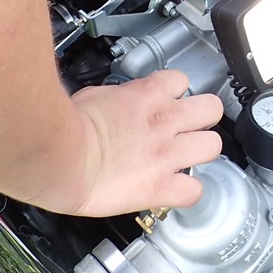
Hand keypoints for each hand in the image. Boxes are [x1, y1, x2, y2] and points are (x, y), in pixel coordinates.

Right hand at [69, 70, 223, 214]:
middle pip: (212, 108)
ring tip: (187, 156)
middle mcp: (164, 121)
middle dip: (203, 118)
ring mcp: (166, 154)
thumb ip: (118, 98)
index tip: (170, 101)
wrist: (60, 157)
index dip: (176, 92)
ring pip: (212, 145)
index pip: (181, 80)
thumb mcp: (94, 95)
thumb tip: (118, 102)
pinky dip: (187, 192)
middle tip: (189, 127)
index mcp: (147, 95)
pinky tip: (175, 190)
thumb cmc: (64, 126)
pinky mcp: (159, 186)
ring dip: (201, 151)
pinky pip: (194, 191)